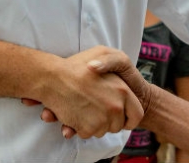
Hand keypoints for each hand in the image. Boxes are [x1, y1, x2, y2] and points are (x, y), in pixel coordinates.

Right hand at [23, 46, 142, 139]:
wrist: (51, 77)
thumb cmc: (77, 65)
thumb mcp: (104, 53)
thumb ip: (117, 65)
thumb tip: (121, 86)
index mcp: (122, 91)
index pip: (137, 114)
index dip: (129, 117)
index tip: (122, 117)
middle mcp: (115, 107)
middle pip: (118, 125)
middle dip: (109, 121)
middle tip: (96, 109)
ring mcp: (101, 119)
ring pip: (102, 131)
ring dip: (94, 124)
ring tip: (83, 108)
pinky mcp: (87, 128)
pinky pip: (88, 134)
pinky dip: (80, 128)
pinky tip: (73, 114)